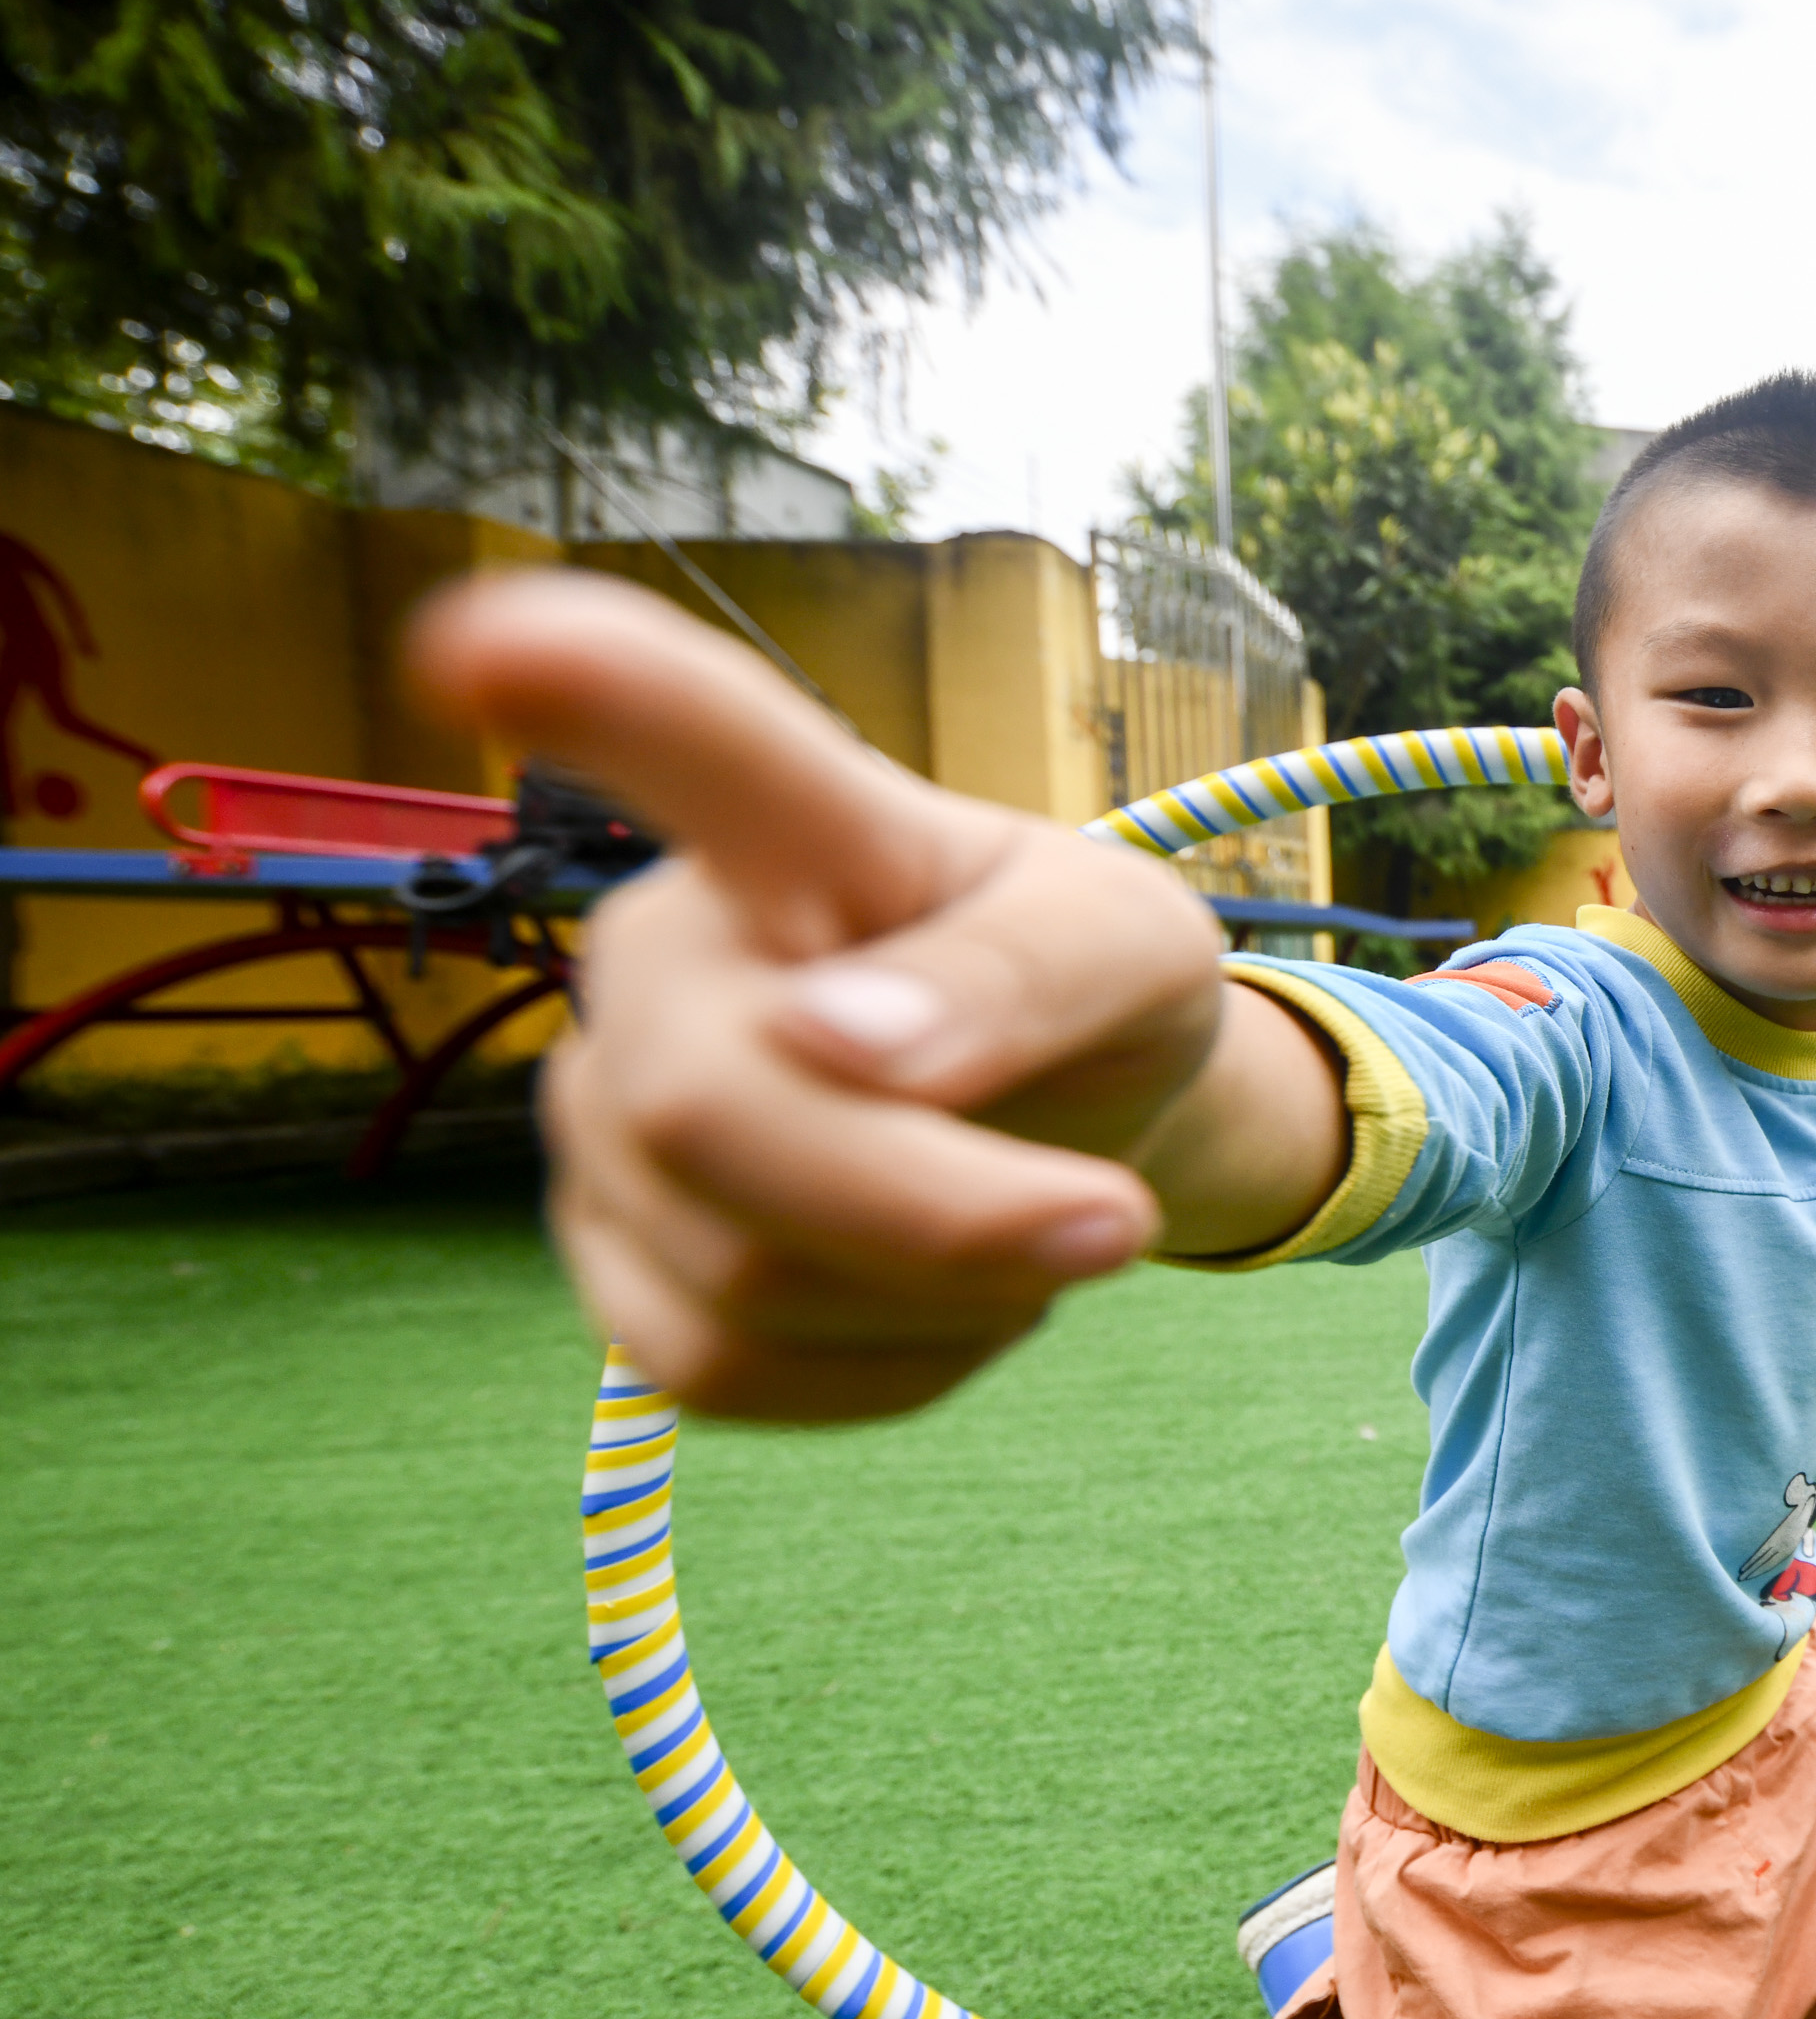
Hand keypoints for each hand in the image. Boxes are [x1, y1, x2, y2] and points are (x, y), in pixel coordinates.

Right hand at [410, 572, 1266, 1419]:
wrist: (1080, 1113)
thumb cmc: (1090, 991)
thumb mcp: (1131, 951)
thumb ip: (1018, 981)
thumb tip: (836, 1047)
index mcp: (799, 825)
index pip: (689, 738)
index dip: (591, 692)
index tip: (480, 646)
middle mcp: (658, 948)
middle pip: (716, 1116)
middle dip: (939, 1213)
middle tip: (1113, 1221)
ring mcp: (604, 1104)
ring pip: (742, 1276)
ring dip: (939, 1296)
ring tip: (1012, 1220)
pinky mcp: (610, 1252)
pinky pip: (722, 1373)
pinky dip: (885, 1372)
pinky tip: (939, 1298)